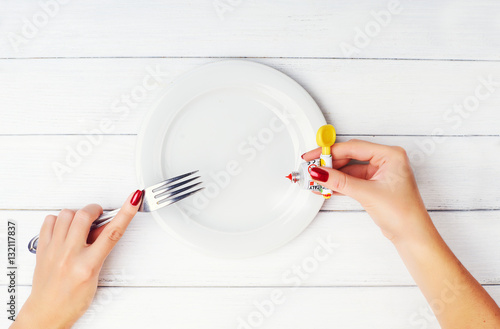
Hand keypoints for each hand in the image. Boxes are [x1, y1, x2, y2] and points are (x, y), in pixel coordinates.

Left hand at [11, 190, 142, 328]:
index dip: (126, 213)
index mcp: (87, 265)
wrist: (47, 313)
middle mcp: (69, 255)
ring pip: (66, 214)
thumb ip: (99, 250)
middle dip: (95, 210)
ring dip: (77, 214)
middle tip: (98, 215)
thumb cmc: (72, 300)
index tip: (134, 199)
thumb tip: (104, 229)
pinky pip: (49, 221)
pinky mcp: (42, 248)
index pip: (112, 233)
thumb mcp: (95, 276)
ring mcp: (53, 250)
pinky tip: (64, 228)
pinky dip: (59, 220)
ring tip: (80, 224)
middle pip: (85, 216)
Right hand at [303, 139, 430, 241]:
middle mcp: (386, 161)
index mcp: (390, 155)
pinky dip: (339, 184)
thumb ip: (340, 182)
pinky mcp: (374, 185)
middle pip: (350, 156)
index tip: (314, 156)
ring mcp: (380, 173)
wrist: (412, 235)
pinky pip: (352, 180)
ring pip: (349, 169)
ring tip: (316, 179)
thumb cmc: (403, 214)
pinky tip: (326, 187)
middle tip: (312, 168)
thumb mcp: (367, 193)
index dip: (330, 152)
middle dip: (330, 164)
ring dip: (333, 175)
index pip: (353, 148)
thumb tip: (320, 172)